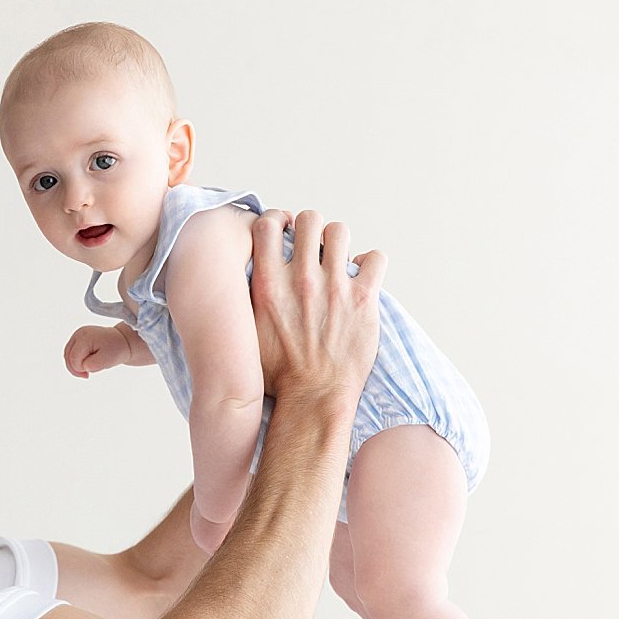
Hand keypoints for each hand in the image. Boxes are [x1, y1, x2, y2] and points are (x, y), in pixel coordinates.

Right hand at [64, 324, 131, 377]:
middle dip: (75, 368)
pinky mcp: (78, 338)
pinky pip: (71, 352)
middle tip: (86, 375)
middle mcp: (79, 333)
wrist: (123, 341)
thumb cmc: (116, 349)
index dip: (79, 369)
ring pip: (67, 354)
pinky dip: (76, 360)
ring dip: (75, 365)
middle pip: (67, 356)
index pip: (73, 358)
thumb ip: (90, 365)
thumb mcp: (105, 361)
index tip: (89, 374)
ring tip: (85, 371)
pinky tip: (84, 365)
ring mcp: (78, 334)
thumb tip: (80, 366)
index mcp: (85, 337)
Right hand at [248, 208, 383, 406]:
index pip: (268, 225)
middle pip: (309, 219)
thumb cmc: (279, 375)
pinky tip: (363, 278)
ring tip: (337, 261)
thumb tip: (243, 282)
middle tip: (313, 250)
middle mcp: (301, 280)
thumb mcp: (247, 335)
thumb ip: (248, 302)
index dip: (277, 222)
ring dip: (339, 243)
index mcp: (268, 285)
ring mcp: (334, 287)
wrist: (314, 399)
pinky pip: (376, 258)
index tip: (283, 234)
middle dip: (311, 230)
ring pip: (341, 231)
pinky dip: (371, 264)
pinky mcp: (364, 299)